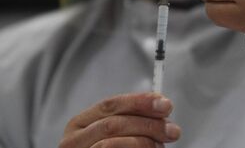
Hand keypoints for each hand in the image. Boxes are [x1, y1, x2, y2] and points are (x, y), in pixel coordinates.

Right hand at [59, 93, 180, 147]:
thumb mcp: (117, 134)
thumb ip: (132, 122)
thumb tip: (161, 115)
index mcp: (80, 124)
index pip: (110, 105)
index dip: (140, 102)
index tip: (164, 104)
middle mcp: (72, 141)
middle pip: (113, 124)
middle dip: (147, 125)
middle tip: (171, 130)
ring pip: (110, 144)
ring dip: (142, 142)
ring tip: (159, 147)